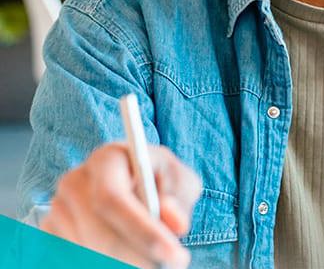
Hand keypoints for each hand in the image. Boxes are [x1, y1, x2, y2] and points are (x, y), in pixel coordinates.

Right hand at [41, 143, 201, 268]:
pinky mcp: (50, 234)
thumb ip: (180, 198)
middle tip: (168, 267)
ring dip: (123, 264)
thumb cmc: (159, 181)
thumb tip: (175, 222)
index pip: (112, 199)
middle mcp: (75, 181)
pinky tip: (125, 259)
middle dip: (136, 257)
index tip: (172, 253)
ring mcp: (57, 209)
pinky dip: (103, 263)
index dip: (141, 230)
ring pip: (87, 252)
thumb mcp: (179, 182)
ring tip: (151, 263)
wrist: (133, 184)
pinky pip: (73, 258)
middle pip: (99, 234)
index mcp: (106, 159)